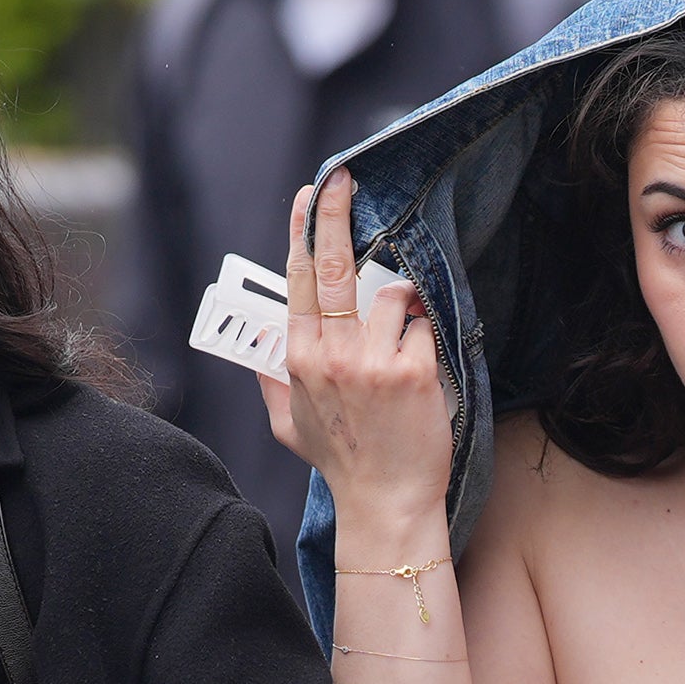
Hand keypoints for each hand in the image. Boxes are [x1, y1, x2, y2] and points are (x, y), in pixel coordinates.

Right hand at [265, 172, 448, 526]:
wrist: (385, 506)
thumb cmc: (341, 465)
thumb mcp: (288, 424)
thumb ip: (272, 379)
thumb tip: (259, 342)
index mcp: (298, 360)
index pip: (297, 280)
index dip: (304, 230)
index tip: (310, 194)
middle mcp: (331, 356)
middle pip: (332, 267)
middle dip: (337, 215)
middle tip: (344, 176)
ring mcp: (372, 363)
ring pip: (391, 296)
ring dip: (403, 307)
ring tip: (400, 348)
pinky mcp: (412, 373)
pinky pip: (423, 326)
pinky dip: (425, 337)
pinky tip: (420, 369)